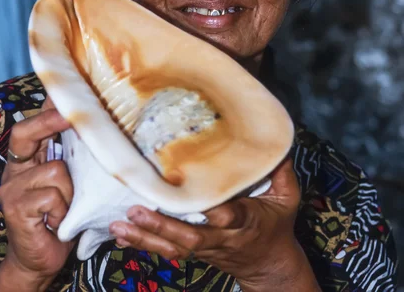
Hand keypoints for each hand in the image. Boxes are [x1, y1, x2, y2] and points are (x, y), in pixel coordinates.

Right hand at [0, 104, 73, 289]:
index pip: (34, 123)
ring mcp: (12, 187)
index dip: (48, 105)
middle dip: (50, 122)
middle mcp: (16, 168)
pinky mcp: (15, 207)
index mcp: (29, 158)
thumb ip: (73, 155)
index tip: (67, 87)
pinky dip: (63, 208)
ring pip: (54, 169)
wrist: (42, 258)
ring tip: (67, 206)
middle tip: (71, 117)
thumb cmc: (62, 215)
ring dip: (70, 189)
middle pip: (26, 132)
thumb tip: (96, 124)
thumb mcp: (70, 180)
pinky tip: (59, 220)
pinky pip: (52, 195)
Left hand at [109, 158, 313, 288]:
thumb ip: (280, 169)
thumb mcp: (287, 197)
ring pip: (173, 246)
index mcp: (245, 221)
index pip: (229, 216)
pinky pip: (167, 251)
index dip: (214, 210)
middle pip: (190, 236)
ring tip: (120, 224)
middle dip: (162, 226)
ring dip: (145, 237)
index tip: (197, 198)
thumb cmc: (277, 226)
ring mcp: (205, 247)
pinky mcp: (194, 251)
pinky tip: (121, 233)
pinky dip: (143, 243)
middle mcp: (221, 236)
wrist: (269, 266)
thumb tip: (274, 140)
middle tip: (137, 210)